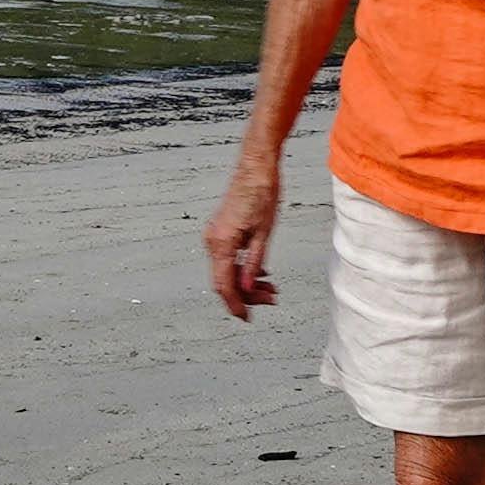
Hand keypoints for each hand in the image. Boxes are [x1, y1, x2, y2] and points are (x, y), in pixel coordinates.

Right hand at [203, 156, 281, 318]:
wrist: (256, 166)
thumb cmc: (262, 193)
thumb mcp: (264, 234)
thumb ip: (254, 263)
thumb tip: (248, 287)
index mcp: (222, 243)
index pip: (224, 285)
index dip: (235, 304)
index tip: (246, 318)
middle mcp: (213, 240)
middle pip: (225, 280)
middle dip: (247, 294)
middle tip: (272, 299)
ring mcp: (215, 235)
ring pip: (227, 270)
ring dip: (247, 282)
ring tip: (272, 287)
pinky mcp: (221, 230)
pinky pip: (228, 258)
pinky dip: (243, 268)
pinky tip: (262, 272)